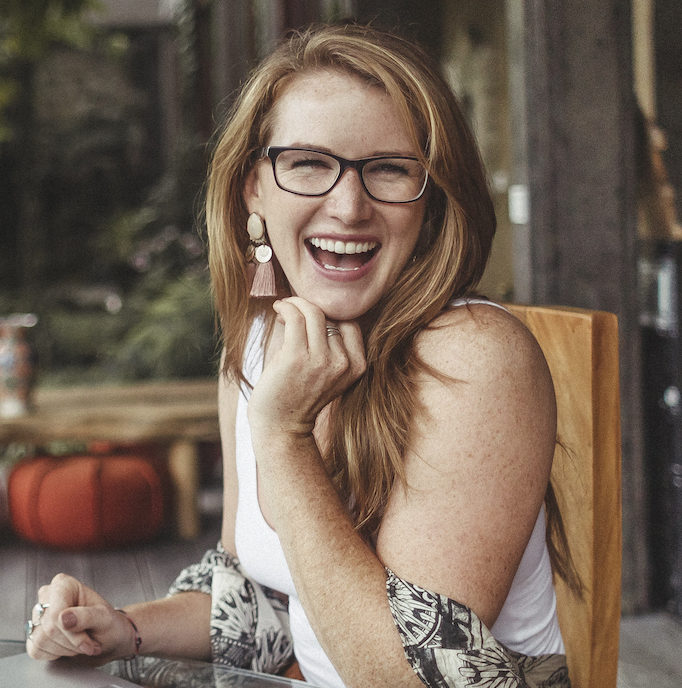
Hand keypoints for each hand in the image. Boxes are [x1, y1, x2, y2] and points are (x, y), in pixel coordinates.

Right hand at [26, 573, 135, 662]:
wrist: (108, 637)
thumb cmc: (108, 623)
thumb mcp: (105, 618)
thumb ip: (87, 616)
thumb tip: (63, 618)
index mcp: (64, 584)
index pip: (56, 613)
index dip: (73, 633)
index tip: (89, 640)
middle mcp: (48, 596)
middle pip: (49, 629)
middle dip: (72, 642)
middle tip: (88, 641)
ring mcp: (38, 615)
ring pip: (41, 641)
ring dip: (65, 649)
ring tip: (80, 641)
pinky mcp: (33, 633)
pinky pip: (36, 650)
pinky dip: (55, 654)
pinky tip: (68, 646)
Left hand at [248, 297, 365, 438]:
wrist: (282, 427)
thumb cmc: (299, 394)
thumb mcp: (327, 371)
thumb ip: (330, 342)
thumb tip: (315, 302)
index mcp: (357, 366)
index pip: (350, 323)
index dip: (331, 313)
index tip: (312, 314)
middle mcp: (343, 363)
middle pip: (332, 316)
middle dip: (311, 307)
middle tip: (294, 308)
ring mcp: (321, 361)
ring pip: (314, 312)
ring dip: (296, 303)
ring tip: (284, 308)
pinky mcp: (296, 357)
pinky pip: (296, 317)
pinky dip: (286, 307)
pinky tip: (279, 309)